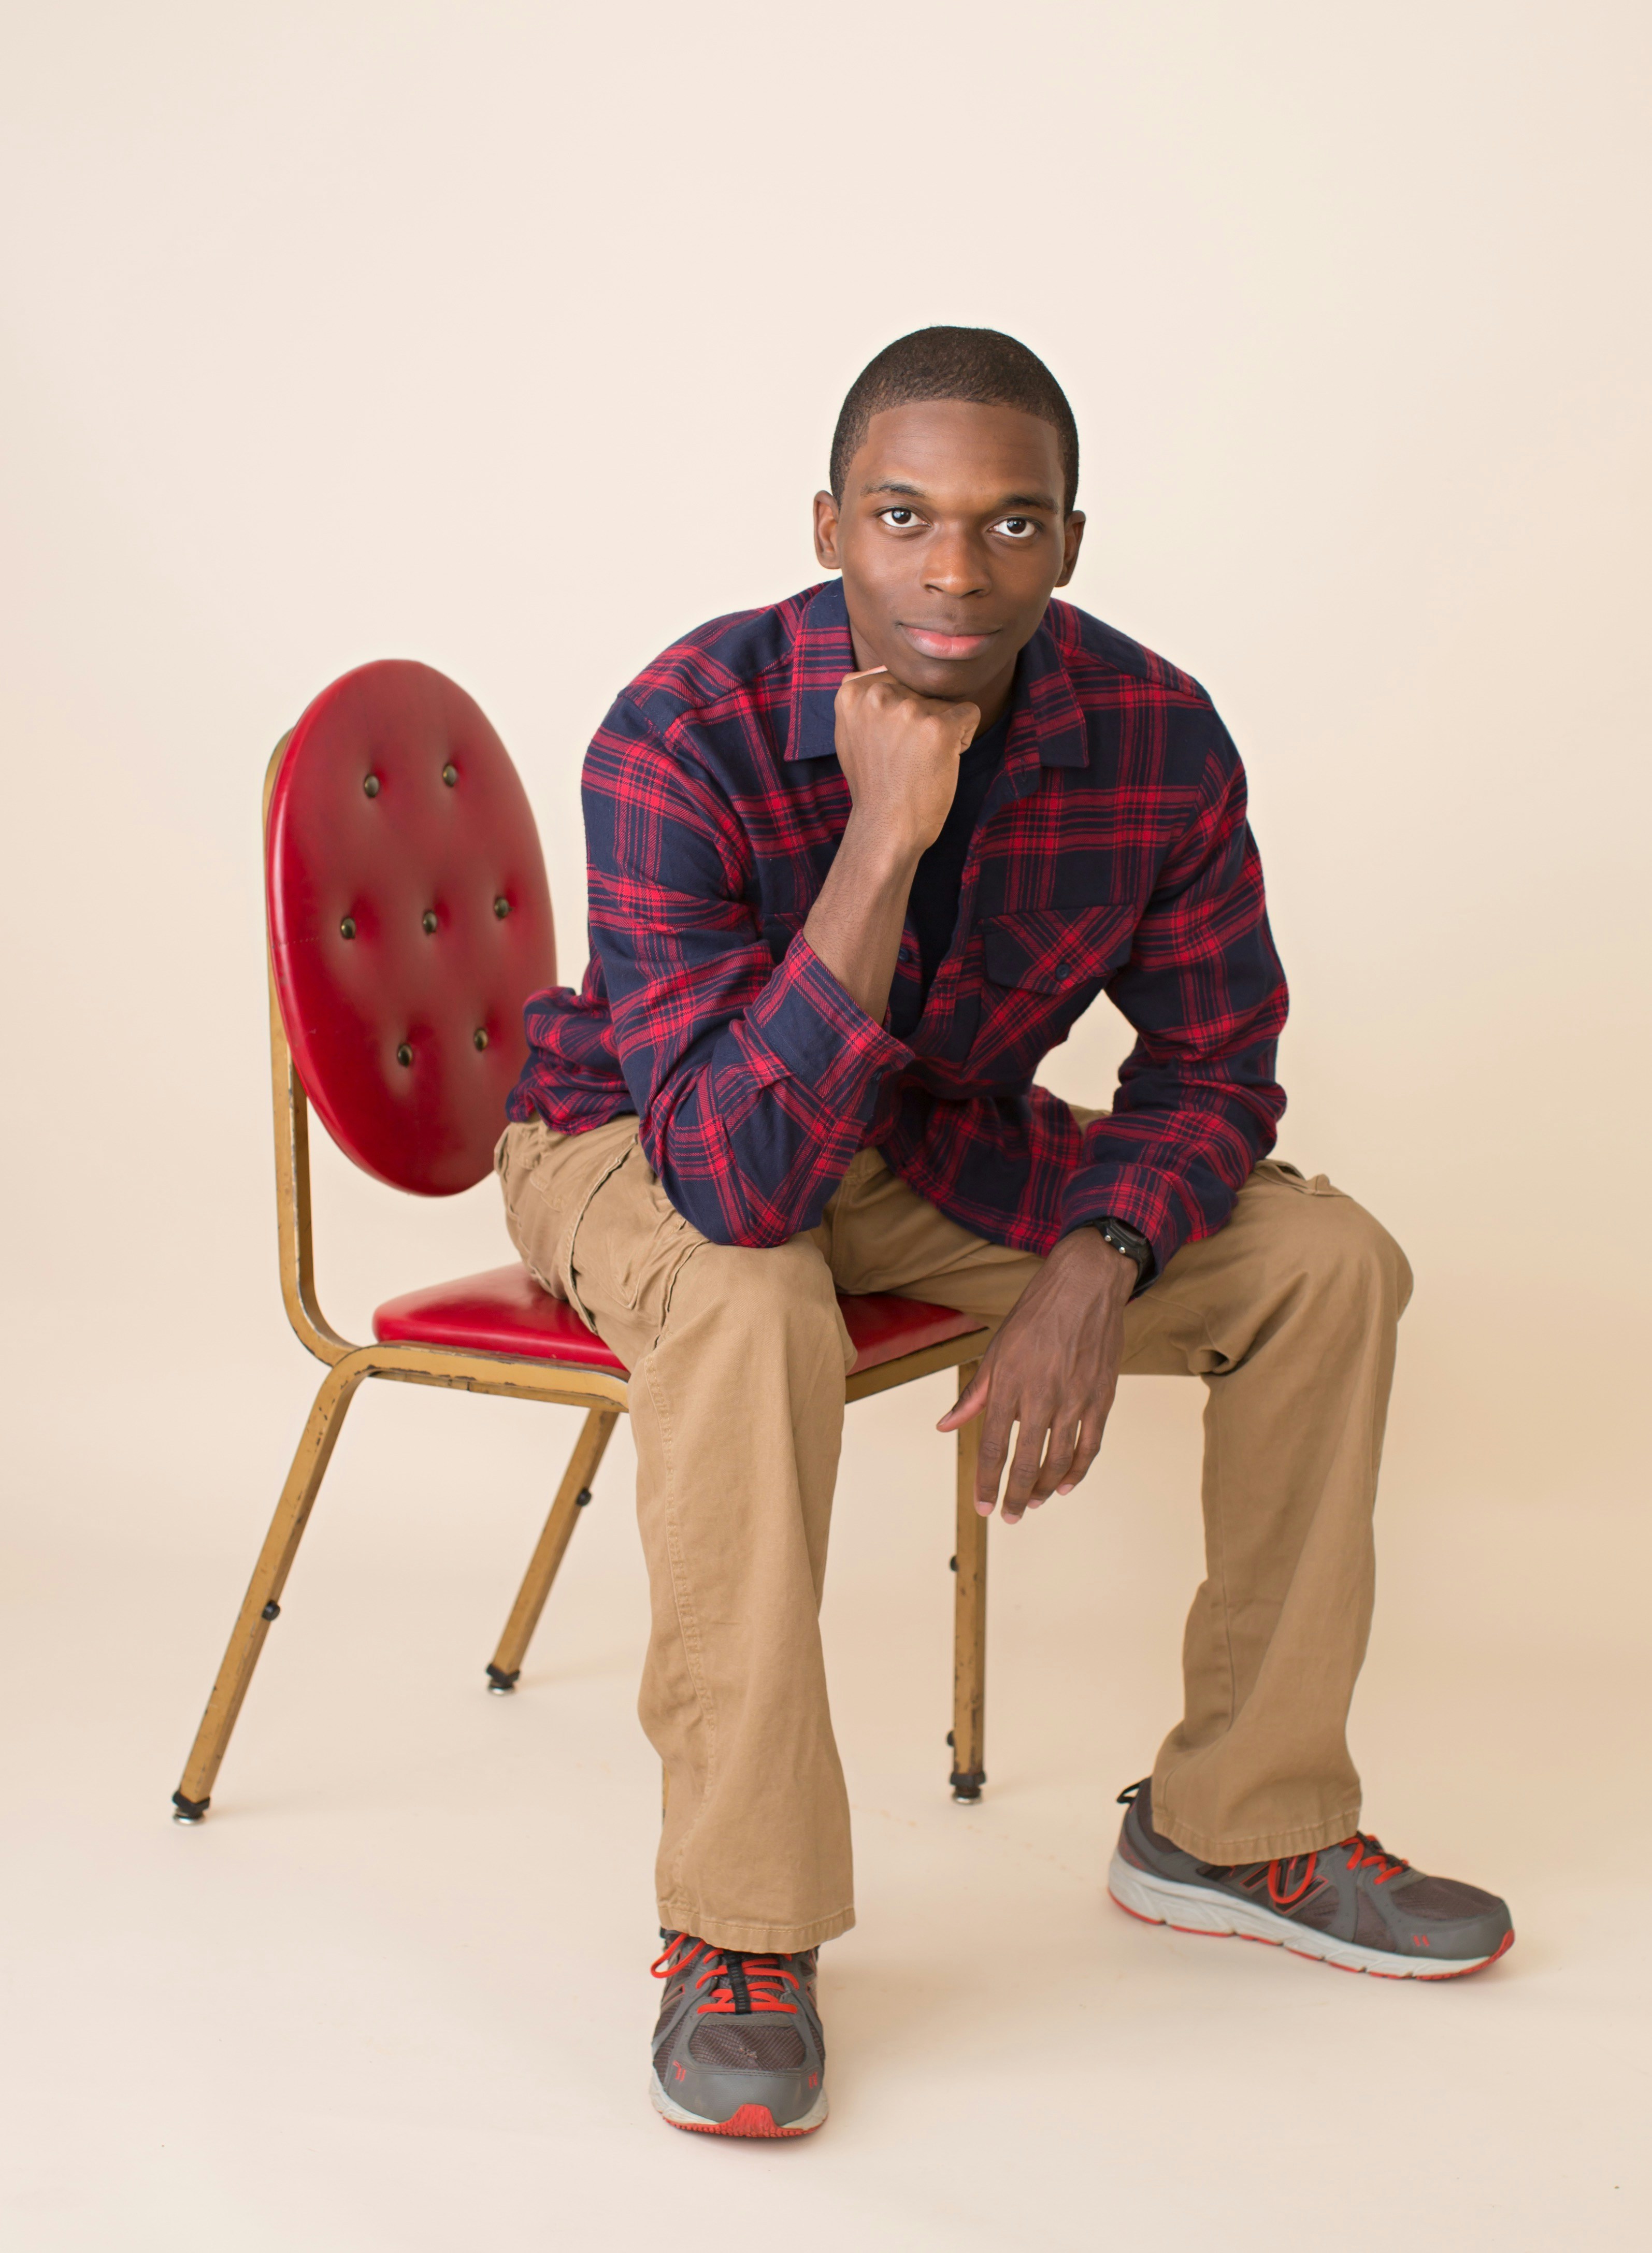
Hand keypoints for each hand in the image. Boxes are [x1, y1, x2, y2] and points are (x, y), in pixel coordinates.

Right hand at [832, 667, 978, 861]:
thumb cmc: (874, 785)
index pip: (897, 679)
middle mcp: (877, 694)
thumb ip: (863, 699)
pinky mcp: (938, 727)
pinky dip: (963, 738)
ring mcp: (908, 709)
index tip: (889, 742)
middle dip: (922, 718)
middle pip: (922, 689)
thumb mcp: (850, 733)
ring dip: (942, 730)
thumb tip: (881, 670)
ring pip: (945, 703)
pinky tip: (943, 761)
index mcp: (853, 693)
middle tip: (907, 755)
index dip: (901, 711)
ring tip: (921, 761)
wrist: (886, 827)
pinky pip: (969, 713)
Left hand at [937, 1228, 1134, 1523]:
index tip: (981, 1506)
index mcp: (1009, 1384)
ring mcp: (1075, 1399)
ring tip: (1032, 1503)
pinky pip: (1090, 1445)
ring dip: (1044, 1488)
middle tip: (1007, 1516)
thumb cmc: (1035, 1316)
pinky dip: (1078, 1471)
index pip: (994, 1446)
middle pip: (1026, 1461)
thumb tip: (945, 1425)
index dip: (986, 1481)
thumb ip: (974, 1394)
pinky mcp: (1101, 1398)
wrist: (1085, 1286)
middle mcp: (1042, 1396)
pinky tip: (1066, 1486)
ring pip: (1060, 1460)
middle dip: (1014, 1495)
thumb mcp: (996, 1350)